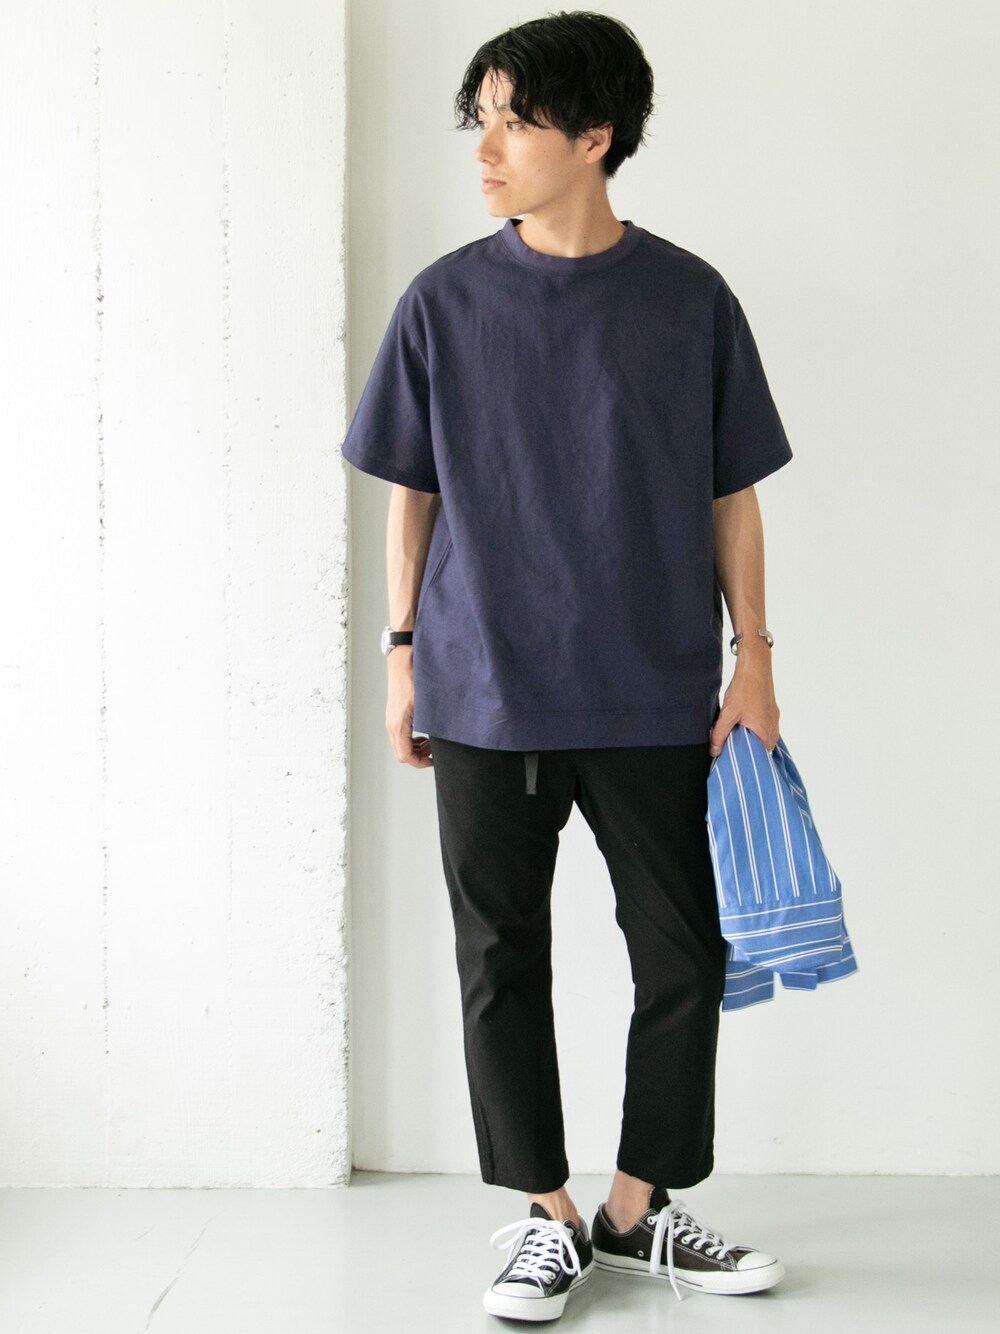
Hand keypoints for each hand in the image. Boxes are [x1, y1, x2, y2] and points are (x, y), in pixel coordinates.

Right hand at [385, 651, 432, 767]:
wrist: (402, 661)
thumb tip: (443, 738)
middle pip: (401, 753)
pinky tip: (422, 732)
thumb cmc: (414, 678)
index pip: (406, 755)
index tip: (432, 761)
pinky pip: (399, 735)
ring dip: (414, 748)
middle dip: (418, 757)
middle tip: (433, 752)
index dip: (420, 762)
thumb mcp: (427, 704)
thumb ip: (432, 723)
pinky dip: (410, 739)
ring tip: (429, 742)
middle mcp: (392, 724)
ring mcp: (391, 719)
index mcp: (399, 724)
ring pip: (399, 745)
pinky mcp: (393, 714)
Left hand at [708, 653, 778, 757]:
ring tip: (734, 736)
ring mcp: (773, 718)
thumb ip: (720, 734)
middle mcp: (773, 727)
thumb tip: (714, 751)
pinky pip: (763, 726)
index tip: (732, 760)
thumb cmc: (744, 689)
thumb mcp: (728, 714)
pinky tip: (741, 724)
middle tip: (730, 749)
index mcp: (765, 731)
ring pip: (762, 736)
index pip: (759, 756)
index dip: (746, 759)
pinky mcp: (770, 711)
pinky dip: (753, 729)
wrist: (755, 666)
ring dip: (749, 738)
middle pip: (761, 747)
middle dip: (746, 750)